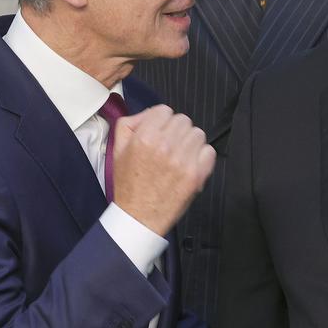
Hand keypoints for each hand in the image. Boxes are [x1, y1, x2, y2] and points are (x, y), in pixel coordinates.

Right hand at [111, 105, 215, 235]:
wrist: (138, 217)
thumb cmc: (129, 183)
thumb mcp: (118, 148)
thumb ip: (130, 123)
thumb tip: (151, 114)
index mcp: (145, 137)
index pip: (165, 111)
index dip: (162, 122)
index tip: (160, 134)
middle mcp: (165, 145)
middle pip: (183, 120)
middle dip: (176, 132)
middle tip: (169, 147)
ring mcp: (183, 160)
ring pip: (198, 134)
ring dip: (190, 143)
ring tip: (179, 157)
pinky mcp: (196, 174)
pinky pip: (209, 151)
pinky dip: (202, 157)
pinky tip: (189, 165)